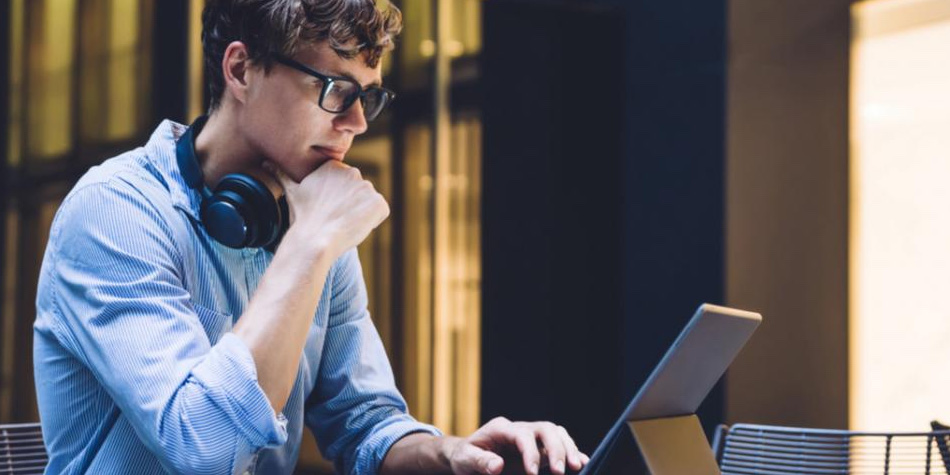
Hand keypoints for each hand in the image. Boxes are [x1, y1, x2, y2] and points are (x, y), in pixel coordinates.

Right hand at [264, 160, 388, 257]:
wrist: (315, 239)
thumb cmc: (302, 218)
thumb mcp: (291, 191)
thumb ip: (282, 173)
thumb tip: (266, 164)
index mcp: (334, 166)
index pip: (344, 184)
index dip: (336, 200)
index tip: (326, 209)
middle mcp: (354, 172)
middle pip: (357, 193)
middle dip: (349, 205)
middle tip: (333, 218)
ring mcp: (368, 187)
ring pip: (367, 203)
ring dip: (360, 213)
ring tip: (342, 223)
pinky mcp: (379, 204)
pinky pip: (379, 213)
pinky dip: (372, 221)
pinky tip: (355, 226)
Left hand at [446, 417, 588, 474]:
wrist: (468, 456)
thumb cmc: (465, 457)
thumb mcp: (465, 460)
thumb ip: (480, 461)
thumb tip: (497, 466)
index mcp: (501, 428)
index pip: (523, 434)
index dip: (531, 452)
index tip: (532, 473)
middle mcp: (519, 428)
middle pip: (545, 429)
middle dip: (556, 448)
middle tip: (561, 472)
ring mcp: (531, 436)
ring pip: (556, 433)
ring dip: (568, 448)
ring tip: (578, 466)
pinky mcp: (538, 447)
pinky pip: (559, 443)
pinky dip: (571, 451)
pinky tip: (583, 462)